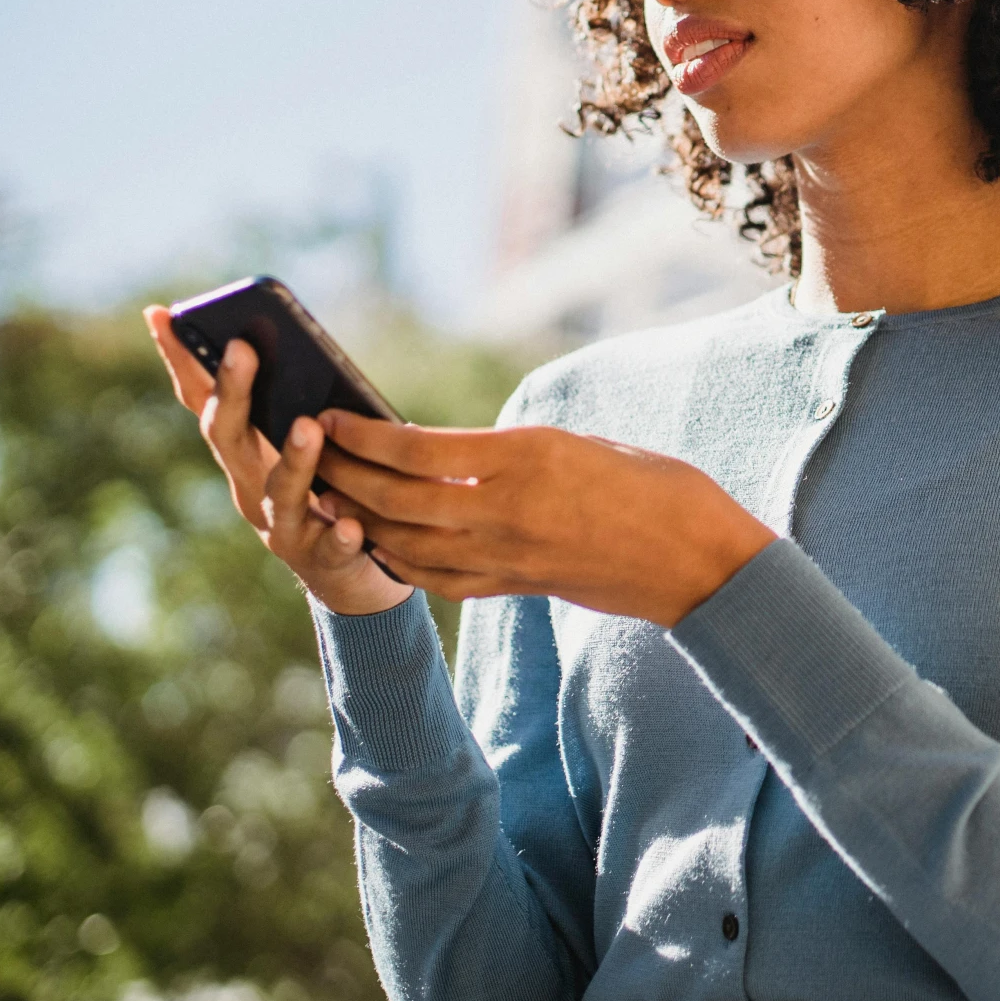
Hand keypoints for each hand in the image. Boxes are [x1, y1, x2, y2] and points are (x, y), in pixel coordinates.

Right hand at [143, 306, 412, 616]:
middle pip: (229, 438)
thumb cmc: (326, 489)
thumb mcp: (305, 440)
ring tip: (306, 427)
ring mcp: (282, 525)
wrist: (346, 572)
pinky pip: (330, 546)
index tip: (162, 314)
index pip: (202, 400)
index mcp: (242, 452)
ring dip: (292, 459)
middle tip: (242, 348)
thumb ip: (297, 400)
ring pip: (280, 492)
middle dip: (232, 392)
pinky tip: (352, 525)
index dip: (179, 360)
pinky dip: (339, 535)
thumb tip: (288, 340)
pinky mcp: (322, 558)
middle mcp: (248, 486)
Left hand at [312, 414, 774, 628]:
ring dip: (356, 517)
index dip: (362, 434)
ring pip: (401, 541)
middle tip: (304, 448)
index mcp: (525, 460)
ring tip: (325, 491)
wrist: (695, 560)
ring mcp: (504, 557)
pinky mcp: (511, 587)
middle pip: (394, 497)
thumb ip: (509, 452)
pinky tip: (376, 541)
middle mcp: (503, 512)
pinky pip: (432, 577)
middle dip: (341, 473)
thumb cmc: (654, 486)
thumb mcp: (578, 443)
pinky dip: (394, 557)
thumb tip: (445, 453)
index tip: (328, 413)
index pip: (416, 448)